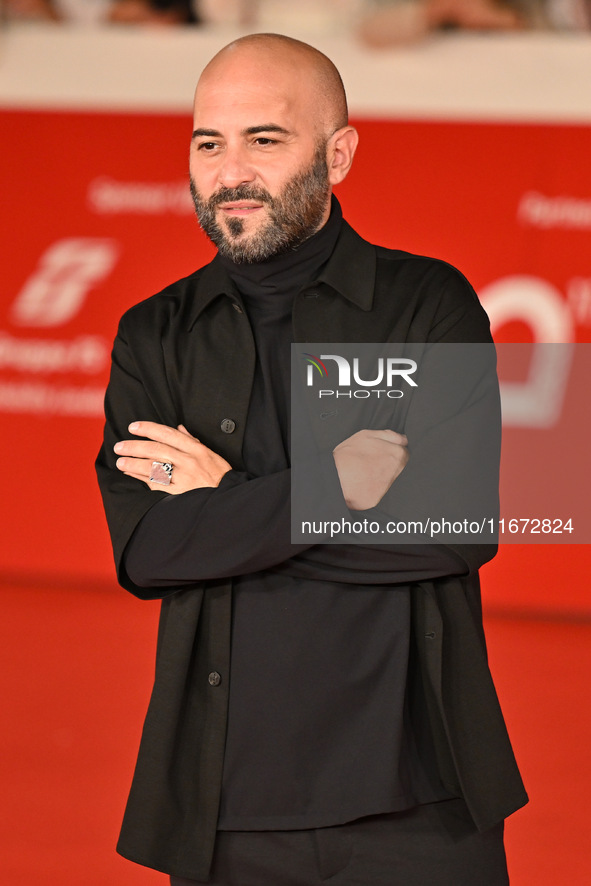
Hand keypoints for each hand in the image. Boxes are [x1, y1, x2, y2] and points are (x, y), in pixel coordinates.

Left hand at [114, 421, 231, 493]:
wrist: (228, 501)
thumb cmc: (220, 477)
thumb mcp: (212, 455)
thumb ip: (193, 441)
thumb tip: (179, 429)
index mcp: (197, 450)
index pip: (169, 434)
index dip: (149, 429)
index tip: (133, 427)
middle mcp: (189, 462)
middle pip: (156, 450)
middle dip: (135, 447)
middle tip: (120, 446)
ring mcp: (183, 479)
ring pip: (152, 467)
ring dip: (133, 464)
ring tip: (120, 462)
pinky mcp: (177, 494)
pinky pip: (154, 484)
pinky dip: (140, 478)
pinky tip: (130, 475)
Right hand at [333, 429, 408, 510]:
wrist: (335, 479)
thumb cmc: (348, 455)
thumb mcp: (366, 435)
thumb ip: (389, 435)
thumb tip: (403, 438)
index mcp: (396, 454)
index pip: (404, 452)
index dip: (393, 451)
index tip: (384, 452)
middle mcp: (396, 472)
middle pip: (400, 467)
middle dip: (389, 464)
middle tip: (373, 462)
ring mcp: (387, 487)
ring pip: (389, 480)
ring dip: (381, 476)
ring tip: (366, 472)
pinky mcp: (377, 499)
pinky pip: (378, 493)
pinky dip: (372, 488)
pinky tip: (362, 483)